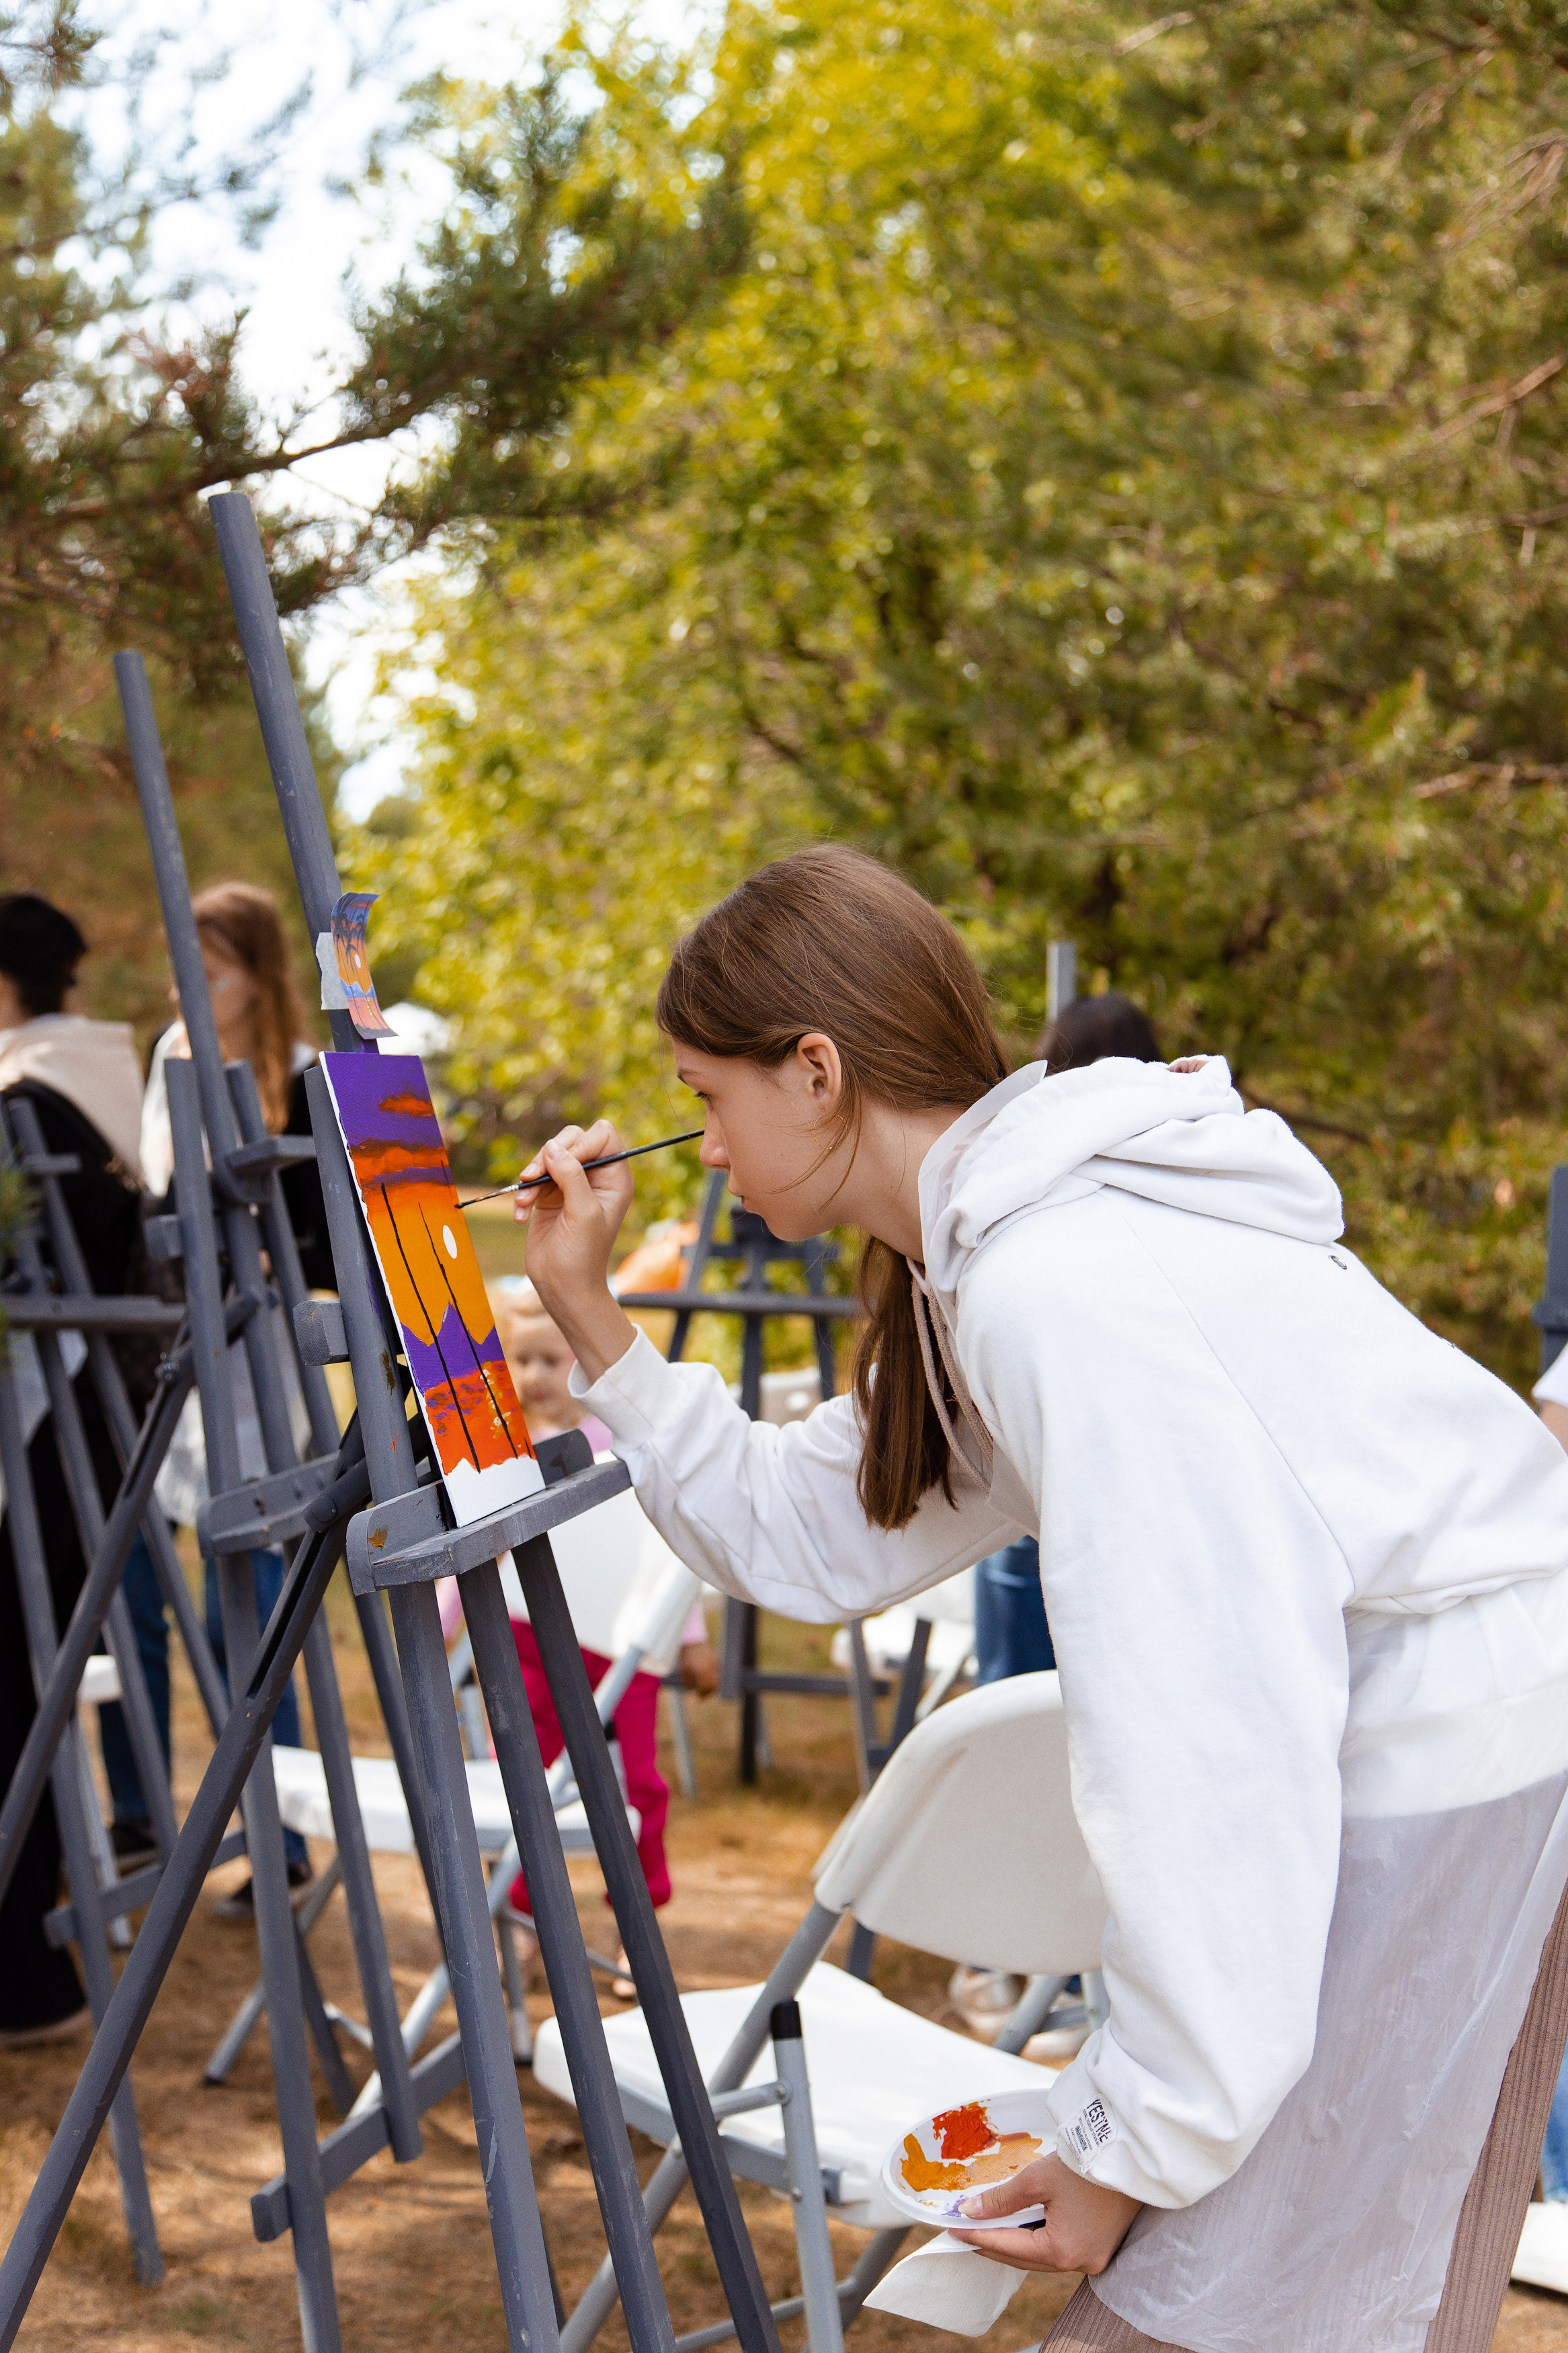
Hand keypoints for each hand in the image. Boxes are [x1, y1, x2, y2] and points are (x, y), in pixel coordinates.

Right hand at [514, 1122, 636, 1383]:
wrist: (563, 1287)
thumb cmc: (583, 1256)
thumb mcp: (583, 1213)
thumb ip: (572, 1176)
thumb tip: (552, 1146)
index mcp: (615, 1178)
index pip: (602, 1136)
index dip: (581, 1144)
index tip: (564, 1165)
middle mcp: (596, 1177)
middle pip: (573, 1139)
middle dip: (549, 1155)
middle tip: (532, 1177)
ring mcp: (571, 1185)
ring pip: (549, 1155)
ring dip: (532, 1176)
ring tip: (525, 1202)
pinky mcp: (550, 1196)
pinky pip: (534, 1177)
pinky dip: (524, 1192)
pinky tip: (521, 1214)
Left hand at [680, 1639, 719, 1695]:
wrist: (692, 1640)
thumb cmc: (686, 1655)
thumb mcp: (684, 1670)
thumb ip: (688, 1682)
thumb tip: (690, 1690)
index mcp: (701, 1672)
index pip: (704, 1688)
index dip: (702, 1695)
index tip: (699, 1698)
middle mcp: (710, 1669)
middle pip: (713, 1685)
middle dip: (708, 1692)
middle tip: (703, 1695)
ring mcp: (714, 1664)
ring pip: (718, 1680)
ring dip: (713, 1686)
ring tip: (706, 1688)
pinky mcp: (717, 1660)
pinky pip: (718, 1673)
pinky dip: (715, 1677)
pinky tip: (709, 1678)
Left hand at [947, 2153, 1139, 2275]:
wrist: (1131, 2154)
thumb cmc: (1086, 2164)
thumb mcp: (1038, 2178)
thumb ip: (1002, 2199)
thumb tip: (971, 2212)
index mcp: (1063, 2251)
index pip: (1009, 2247)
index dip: (978, 2236)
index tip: (953, 2229)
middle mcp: (1080, 2263)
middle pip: (1026, 2259)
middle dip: (995, 2244)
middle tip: (966, 2231)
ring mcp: (1094, 2258)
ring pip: (1044, 2257)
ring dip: (1017, 2243)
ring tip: (989, 2228)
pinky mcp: (1102, 2246)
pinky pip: (1062, 2249)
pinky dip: (1039, 2239)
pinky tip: (1023, 2225)